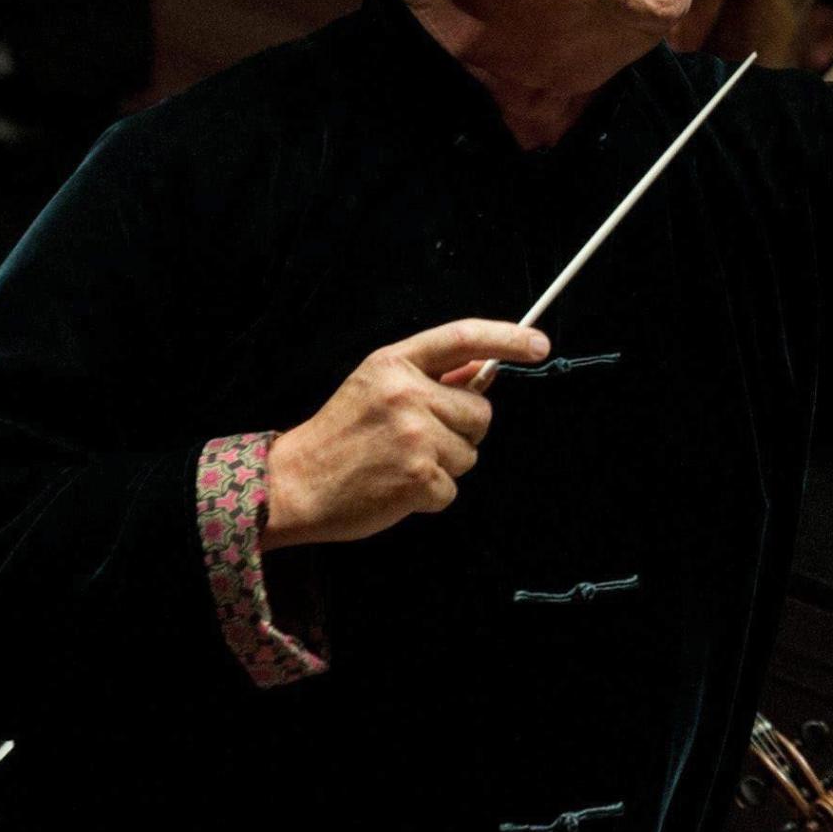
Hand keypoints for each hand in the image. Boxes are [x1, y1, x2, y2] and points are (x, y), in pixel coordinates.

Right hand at [263, 320, 549, 550]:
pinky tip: (396, 486)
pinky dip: (430, 494)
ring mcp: (414, 435)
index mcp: (394, 362)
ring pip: (470, 452)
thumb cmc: (341, 436)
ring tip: (399, 462)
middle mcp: (407, 393)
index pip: (464, 337)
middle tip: (414, 439)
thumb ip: (431, 375)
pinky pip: (453, 487)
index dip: (508, 338)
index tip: (540, 344)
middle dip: (461, 429)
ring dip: (444, 464)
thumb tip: (488, 365)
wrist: (292, 482)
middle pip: (480, 411)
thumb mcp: (376, 386)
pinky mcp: (418, 476)